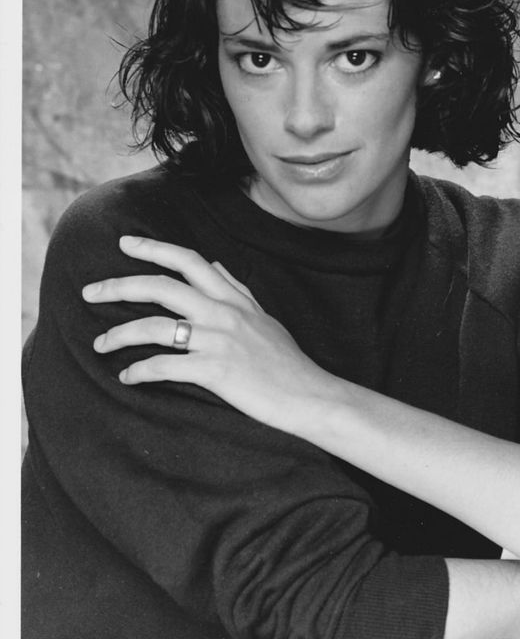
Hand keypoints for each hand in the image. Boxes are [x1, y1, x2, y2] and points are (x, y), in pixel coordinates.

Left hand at [83, 235, 328, 430]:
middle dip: (120, 286)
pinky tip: (128, 377)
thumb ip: (237, 290)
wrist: (309, 395)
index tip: (126, 243)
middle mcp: (223, 313)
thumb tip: (215, 265)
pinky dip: (139, 371)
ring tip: (100, 345)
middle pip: (161, 286)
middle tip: (90, 291)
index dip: (155, 248)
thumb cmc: (287, 362)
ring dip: (119, 334)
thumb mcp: (264, 317)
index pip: (190, 261)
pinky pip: (163, 366)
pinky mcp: (215, 371)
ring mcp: (219, 341)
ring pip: (154, 326)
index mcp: (234, 299)